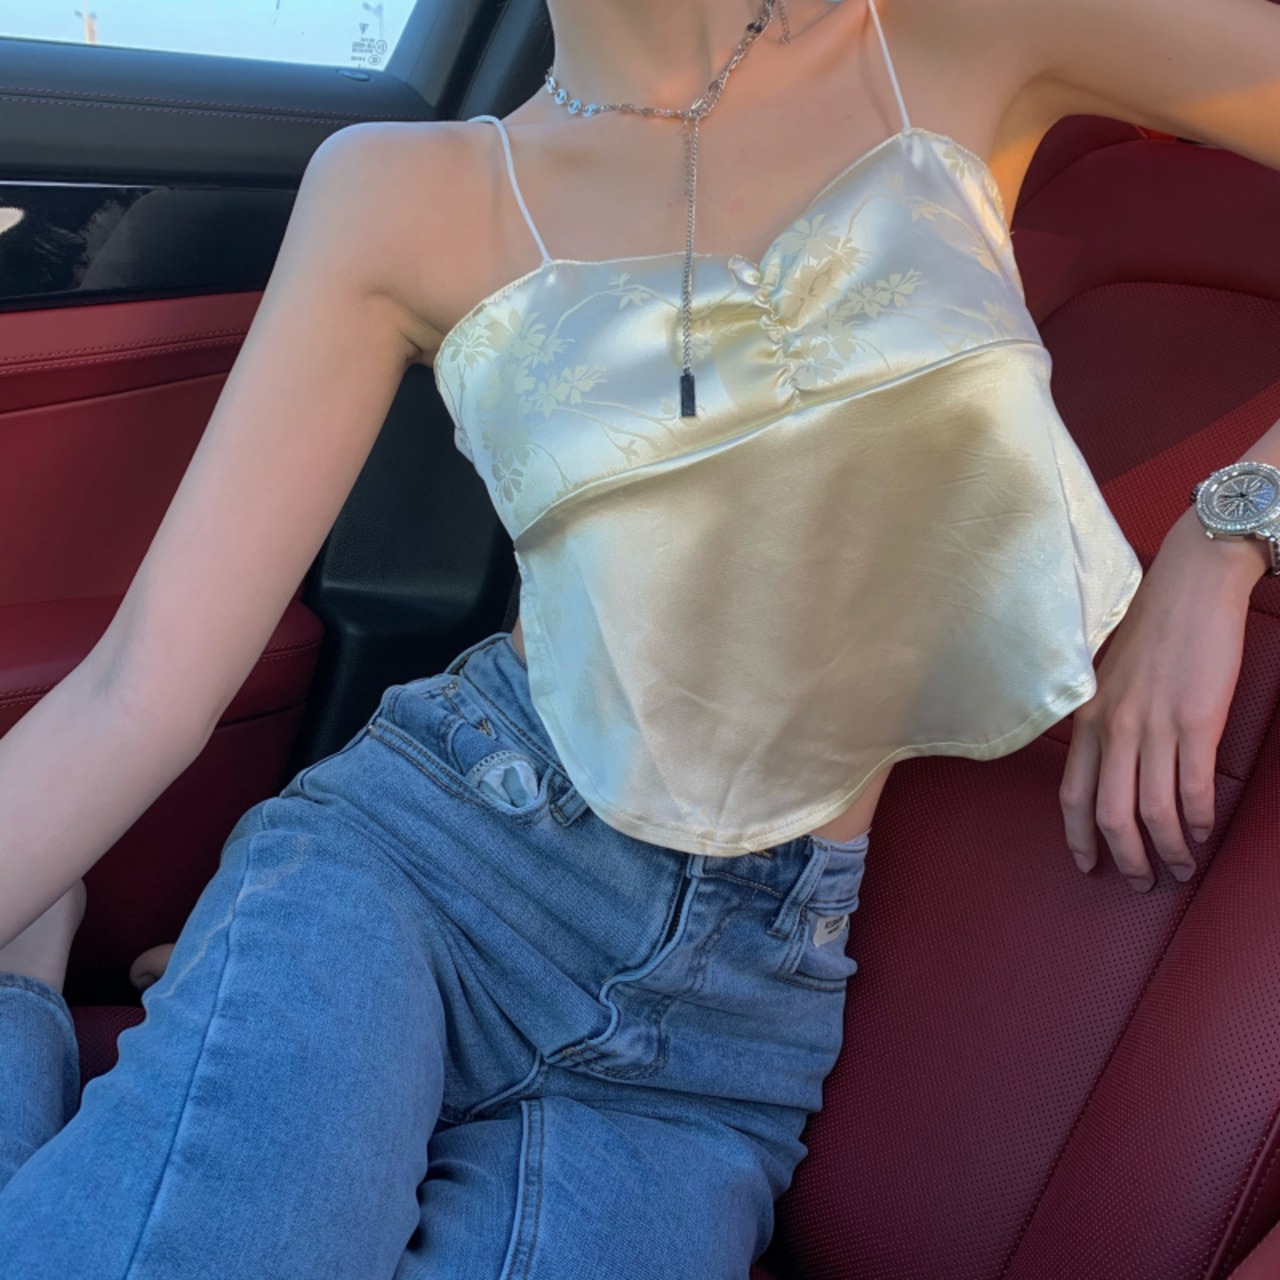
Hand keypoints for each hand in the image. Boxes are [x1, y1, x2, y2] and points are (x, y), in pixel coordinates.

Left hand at [1059, 509, 1263, 889]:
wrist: (1190, 586)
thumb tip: (1112, 764)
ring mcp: (1154, 726)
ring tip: (1180, 868)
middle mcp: (1113, 727)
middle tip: (1142, 883)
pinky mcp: (1195, 722)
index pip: (1072, 792)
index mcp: (1087, 716)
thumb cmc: (1151, 628)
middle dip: (1126, 858)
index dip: (1078, 835)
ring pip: (1152, 810)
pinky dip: (1198, 818)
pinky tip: (1203, 831)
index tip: (1087, 865)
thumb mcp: (1108, 677)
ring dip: (1168, 849)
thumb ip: (1104, 719)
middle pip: (1110, 814)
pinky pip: (1193, 788)